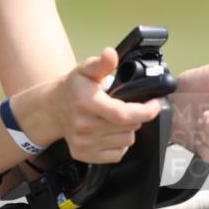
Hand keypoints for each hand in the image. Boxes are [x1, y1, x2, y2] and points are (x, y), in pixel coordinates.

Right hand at [50, 48, 163, 162]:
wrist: (53, 108)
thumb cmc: (74, 87)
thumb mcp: (86, 69)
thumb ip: (102, 63)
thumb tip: (111, 54)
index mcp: (87, 103)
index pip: (123, 114)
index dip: (145, 111)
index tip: (155, 104)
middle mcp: (84, 126)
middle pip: (129, 127)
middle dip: (135, 116)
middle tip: (125, 106)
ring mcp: (84, 143)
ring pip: (126, 141)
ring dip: (128, 130)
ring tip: (116, 119)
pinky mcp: (84, 155)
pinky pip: (117, 154)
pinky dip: (119, 144)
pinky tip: (110, 131)